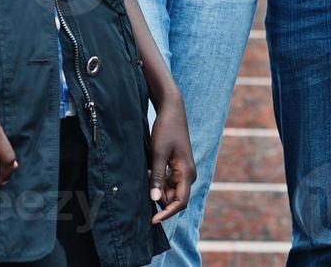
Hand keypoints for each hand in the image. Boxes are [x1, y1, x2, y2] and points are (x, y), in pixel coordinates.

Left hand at [147, 95, 195, 222]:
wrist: (172, 110)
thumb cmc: (166, 129)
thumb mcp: (158, 153)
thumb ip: (157, 176)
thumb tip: (154, 199)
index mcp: (187, 173)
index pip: (180, 202)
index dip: (166, 213)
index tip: (152, 220)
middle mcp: (188, 175)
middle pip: (174, 198)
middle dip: (159, 199)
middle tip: (142, 190)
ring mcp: (184, 171)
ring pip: (170, 191)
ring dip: (158, 189)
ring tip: (145, 176)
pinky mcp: (178, 166)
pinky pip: (169, 182)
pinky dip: (158, 182)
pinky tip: (148, 173)